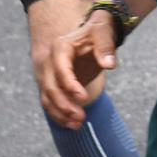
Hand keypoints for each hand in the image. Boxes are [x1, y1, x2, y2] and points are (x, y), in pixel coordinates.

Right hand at [39, 13, 116, 129]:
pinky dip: (59, 115)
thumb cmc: (98, 31)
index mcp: (61, 48)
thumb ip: (106, 46)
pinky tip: (73, 125)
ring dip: (60, 114)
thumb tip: (109, 65)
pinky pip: (50, 103)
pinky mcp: (53, 85)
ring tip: (78, 125)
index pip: (60, 69)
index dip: (69, 85)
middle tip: (81, 118)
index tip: (83, 98)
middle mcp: (50, 62)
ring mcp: (49, 74)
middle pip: (50, 87)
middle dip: (64, 105)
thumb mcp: (104, 32)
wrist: (93, 34)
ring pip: (47, 98)